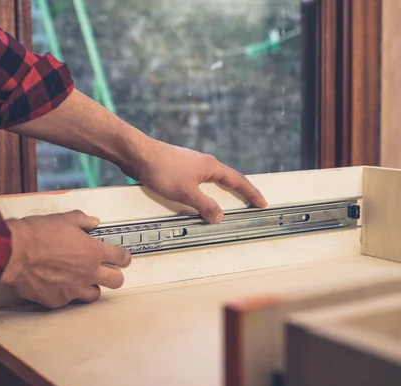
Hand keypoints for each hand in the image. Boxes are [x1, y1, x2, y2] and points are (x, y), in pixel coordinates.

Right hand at [0, 210, 130, 307]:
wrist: (14, 253)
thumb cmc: (37, 234)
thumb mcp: (63, 219)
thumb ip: (82, 221)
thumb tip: (92, 222)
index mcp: (93, 252)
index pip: (121, 258)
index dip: (124, 258)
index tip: (123, 259)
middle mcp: (88, 272)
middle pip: (116, 281)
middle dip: (114, 276)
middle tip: (107, 272)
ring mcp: (74, 289)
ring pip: (95, 295)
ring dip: (92, 287)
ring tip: (82, 280)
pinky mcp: (58, 300)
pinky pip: (69, 300)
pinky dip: (66, 294)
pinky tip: (58, 286)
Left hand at [126, 137, 268, 222]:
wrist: (138, 154)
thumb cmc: (162, 168)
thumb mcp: (186, 193)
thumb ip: (205, 206)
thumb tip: (219, 216)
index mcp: (211, 167)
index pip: (238, 181)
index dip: (251, 193)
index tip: (262, 202)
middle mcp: (204, 164)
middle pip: (227, 180)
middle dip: (239, 193)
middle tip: (249, 204)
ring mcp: (191, 165)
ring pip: (211, 182)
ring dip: (219, 194)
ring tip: (225, 206)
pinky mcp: (179, 169)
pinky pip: (197, 183)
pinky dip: (203, 194)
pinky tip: (197, 201)